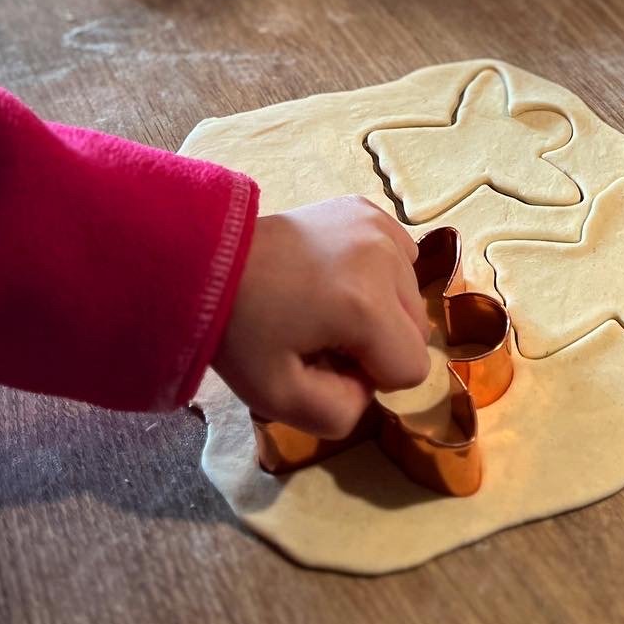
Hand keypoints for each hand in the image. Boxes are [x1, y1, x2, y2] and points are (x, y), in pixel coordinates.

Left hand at [215, 197, 428, 439]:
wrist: (207, 260)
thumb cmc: (240, 331)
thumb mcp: (278, 398)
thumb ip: (340, 415)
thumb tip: (368, 387)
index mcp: (366, 308)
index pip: (413, 369)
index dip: (372, 378)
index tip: (327, 363)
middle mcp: (384, 259)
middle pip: (417, 330)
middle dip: (379, 344)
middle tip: (323, 335)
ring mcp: (378, 227)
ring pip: (411, 293)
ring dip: (381, 309)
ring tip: (326, 303)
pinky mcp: (367, 208)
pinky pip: (400, 257)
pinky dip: (379, 274)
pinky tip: (337, 276)